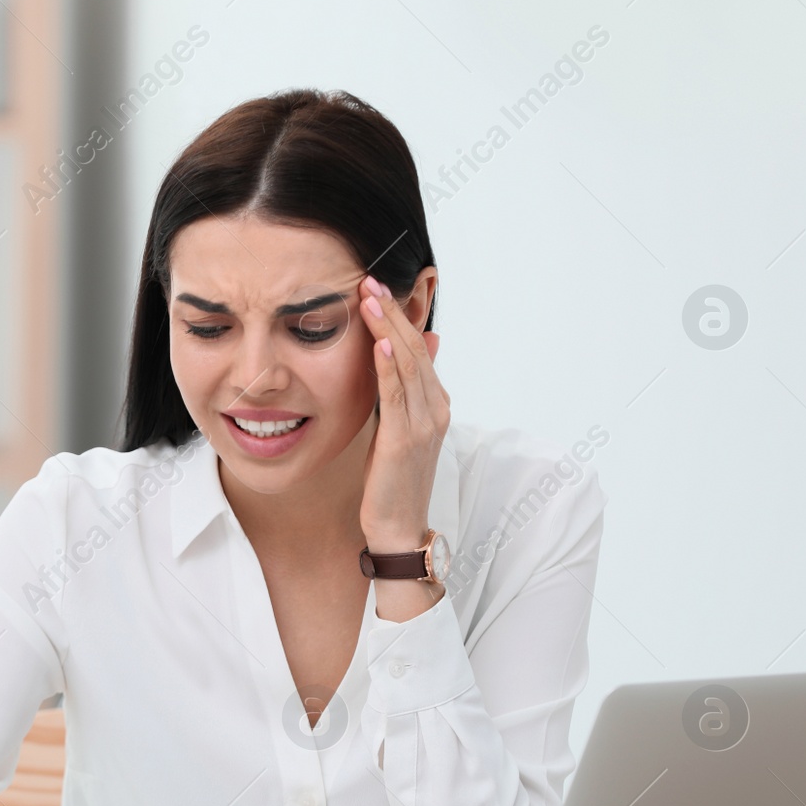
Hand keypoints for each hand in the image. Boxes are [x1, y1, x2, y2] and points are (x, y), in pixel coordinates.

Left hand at [356, 275, 450, 550]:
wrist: (399, 525)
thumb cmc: (393, 479)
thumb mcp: (400, 427)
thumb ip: (408, 389)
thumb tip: (422, 345)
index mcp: (435, 403)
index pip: (419, 348)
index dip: (399, 316)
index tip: (376, 288)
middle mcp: (436, 408)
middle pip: (416, 348)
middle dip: (392, 312)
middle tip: (370, 280)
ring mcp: (424, 423)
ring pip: (408, 364)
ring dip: (388, 328)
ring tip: (369, 298)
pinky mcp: (404, 440)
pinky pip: (397, 395)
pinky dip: (389, 366)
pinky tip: (381, 342)